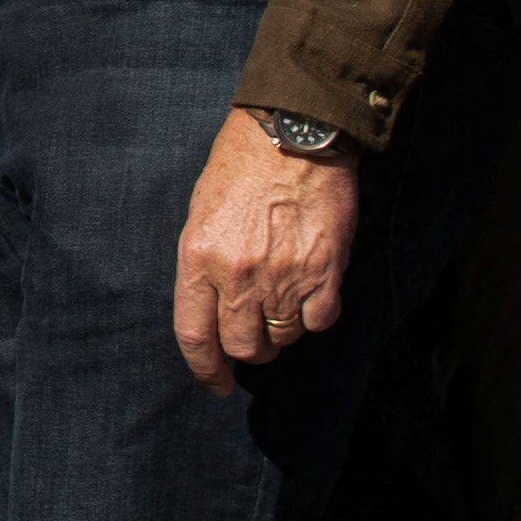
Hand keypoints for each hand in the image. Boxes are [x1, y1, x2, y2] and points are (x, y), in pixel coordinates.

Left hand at [173, 110, 358, 389]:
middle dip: (248, 351)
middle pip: (243, 346)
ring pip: (283, 337)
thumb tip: (213, 311)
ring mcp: (284, 276)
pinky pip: (320, 321)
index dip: (204, 369)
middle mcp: (239, 274)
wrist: (291, 137)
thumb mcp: (200, 214)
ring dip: (281, 333)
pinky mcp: (326, 272)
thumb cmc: (237, 169)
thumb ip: (204, 266)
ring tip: (280, 307)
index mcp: (198, 258)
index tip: (215, 384)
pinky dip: (314, 318)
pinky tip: (308, 296)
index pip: (194, 335)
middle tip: (252, 338)